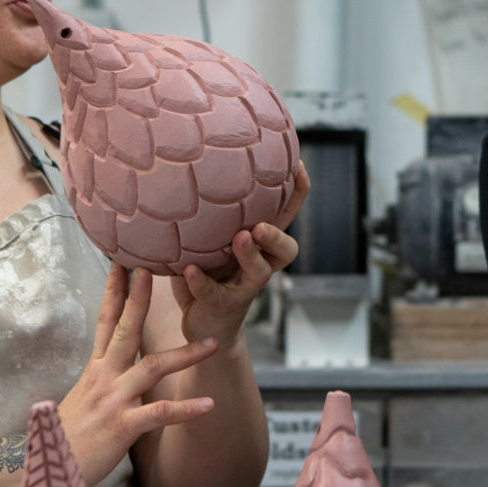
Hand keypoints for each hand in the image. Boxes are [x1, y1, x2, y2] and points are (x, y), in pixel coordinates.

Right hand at [57, 265, 219, 486]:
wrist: (46, 468)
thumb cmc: (65, 438)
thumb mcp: (82, 400)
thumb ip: (101, 381)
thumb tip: (113, 367)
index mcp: (94, 369)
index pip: (105, 321)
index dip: (113, 291)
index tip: (122, 263)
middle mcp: (103, 377)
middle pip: (125, 329)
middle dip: (140, 299)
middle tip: (155, 270)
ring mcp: (113, 400)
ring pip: (153, 367)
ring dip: (186, 354)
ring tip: (214, 342)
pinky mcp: (122, 426)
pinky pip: (159, 414)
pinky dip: (186, 409)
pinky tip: (209, 404)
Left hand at [167, 160, 309, 346]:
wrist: (205, 324)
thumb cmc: (210, 269)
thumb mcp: (212, 238)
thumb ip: (210, 213)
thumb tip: (189, 162)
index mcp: (261, 243)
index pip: (287, 214)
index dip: (298, 192)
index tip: (297, 165)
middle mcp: (260, 263)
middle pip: (286, 249)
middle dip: (278, 234)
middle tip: (262, 223)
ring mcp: (243, 285)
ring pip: (260, 272)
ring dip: (251, 254)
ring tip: (240, 238)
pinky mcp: (222, 304)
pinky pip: (214, 293)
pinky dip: (202, 282)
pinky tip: (189, 270)